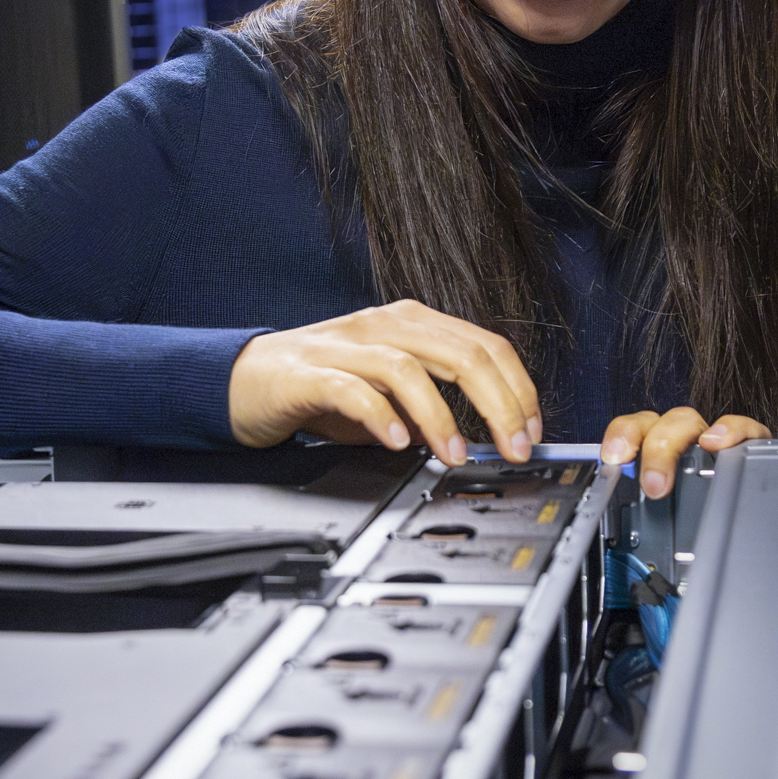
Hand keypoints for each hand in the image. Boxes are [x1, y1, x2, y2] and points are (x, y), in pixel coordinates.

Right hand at [229, 300, 541, 466]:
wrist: (244, 382)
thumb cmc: (320, 387)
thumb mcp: (390, 397)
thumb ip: (434, 410)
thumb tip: (485, 443)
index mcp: (411, 324)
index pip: (484, 345)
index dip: (518, 389)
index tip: (533, 432)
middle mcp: (383, 325)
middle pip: (459, 353)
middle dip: (498, 404)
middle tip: (513, 447)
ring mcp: (344, 345)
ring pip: (409, 367)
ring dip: (441, 416)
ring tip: (455, 454)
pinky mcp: (308, 372)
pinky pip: (352, 388)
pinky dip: (381, 415)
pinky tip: (397, 442)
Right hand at [599, 406, 777, 496]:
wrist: (744, 551)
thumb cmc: (768, 510)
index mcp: (741, 445)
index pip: (735, 425)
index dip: (725, 429)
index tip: (715, 444)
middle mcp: (701, 444)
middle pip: (680, 422)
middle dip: (665, 446)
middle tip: (656, 483)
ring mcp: (670, 455)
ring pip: (645, 426)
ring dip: (629, 436)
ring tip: (616, 461)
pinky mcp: (643, 472)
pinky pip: (624, 447)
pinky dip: (612, 444)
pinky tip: (604, 459)